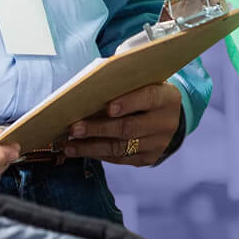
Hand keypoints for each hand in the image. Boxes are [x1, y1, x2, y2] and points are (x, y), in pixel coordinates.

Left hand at [63, 82, 182, 166]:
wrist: (169, 117)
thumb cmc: (147, 92)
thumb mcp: (145, 81)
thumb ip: (126, 80)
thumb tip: (93, 84)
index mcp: (167, 98)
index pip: (148, 98)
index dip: (128, 103)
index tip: (108, 107)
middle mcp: (166, 122)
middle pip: (130, 128)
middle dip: (99, 129)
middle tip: (74, 128)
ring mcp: (159, 143)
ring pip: (121, 148)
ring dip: (92, 147)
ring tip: (69, 145)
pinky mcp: (149, 158)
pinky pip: (120, 159)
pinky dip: (98, 155)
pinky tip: (81, 151)